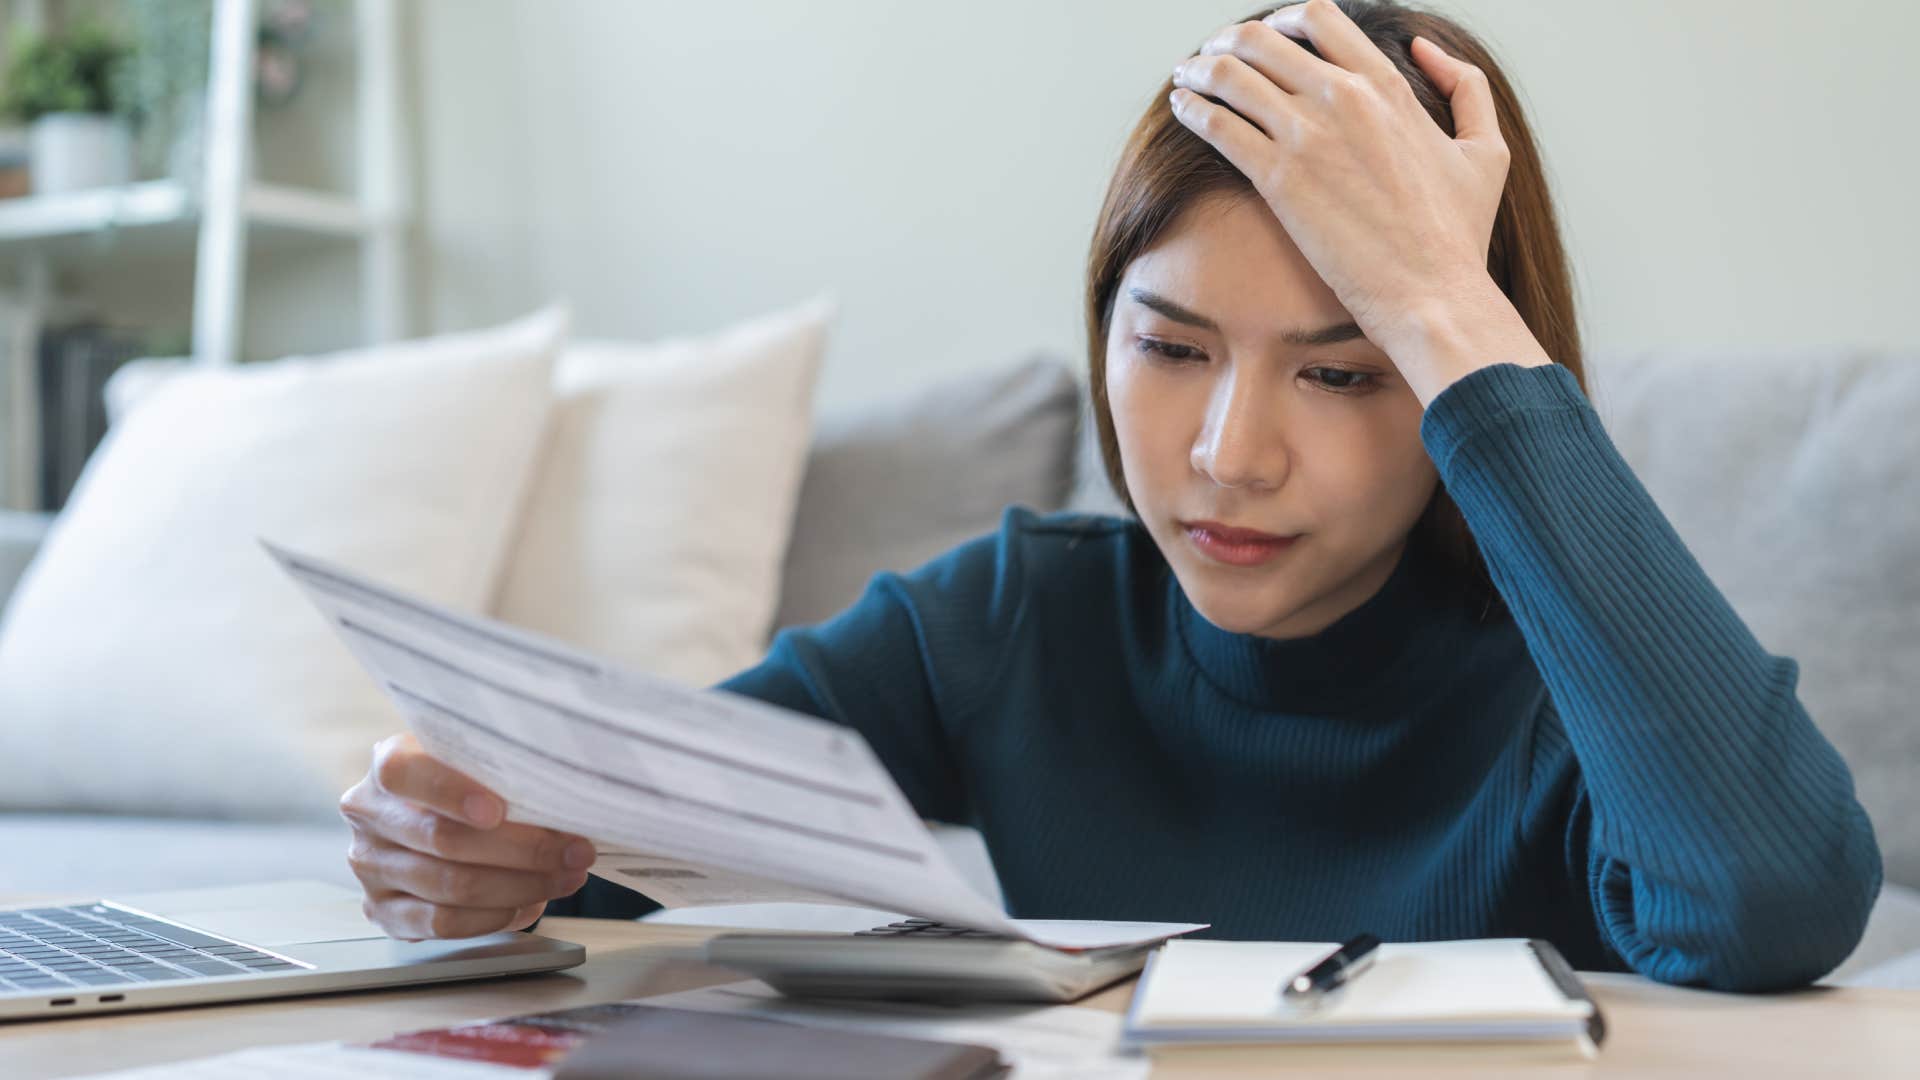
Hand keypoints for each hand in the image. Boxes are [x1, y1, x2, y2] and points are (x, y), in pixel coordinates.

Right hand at [339, 733, 596, 940]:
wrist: (432, 813)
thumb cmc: (468, 781)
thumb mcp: (477, 760)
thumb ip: (502, 769)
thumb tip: (563, 795)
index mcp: (387, 764)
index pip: (405, 773)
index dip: (451, 792)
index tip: (499, 810)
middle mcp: (369, 815)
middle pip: (443, 840)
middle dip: (522, 849)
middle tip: (575, 851)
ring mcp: (371, 866)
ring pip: (449, 886)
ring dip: (520, 885)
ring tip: (565, 876)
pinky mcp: (382, 910)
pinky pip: (442, 923)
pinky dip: (493, 916)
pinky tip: (529, 902)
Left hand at [1169, 0, 1509, 355]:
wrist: (1431, 293)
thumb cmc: (1457, 236)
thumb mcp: (1485, 150)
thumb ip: (1465, 87)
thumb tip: (1424, 48)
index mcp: (1387, 85)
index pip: (1319, 19)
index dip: (1282, 20)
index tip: (1264, 35)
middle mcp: (1344, 98)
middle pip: (1263, 40)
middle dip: (1229, 41)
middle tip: (1212, 54)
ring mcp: (1307, 136)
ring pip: (1231, 74)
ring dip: (1200, 68)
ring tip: (1185, 76)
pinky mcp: (1278, 178)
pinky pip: (1217, 124)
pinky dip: (1191, 108)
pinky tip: (1179, 107)